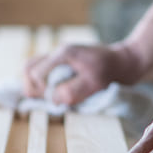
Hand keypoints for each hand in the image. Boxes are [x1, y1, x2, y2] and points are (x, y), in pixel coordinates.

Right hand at [23, 43, 139, 104]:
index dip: (41, 90)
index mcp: (64, 54)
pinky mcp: (62, 61)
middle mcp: (58, 52)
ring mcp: (59, 56)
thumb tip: (52, 100)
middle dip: (32, 86)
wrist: (124, 61)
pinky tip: (52, 92)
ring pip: (32, 67)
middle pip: (28, 68)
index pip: (36, 74)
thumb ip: (73, 91)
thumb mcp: (95, 84)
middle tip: (44, 99)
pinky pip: (42, 69)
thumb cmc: (111, 71)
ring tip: (46, 97)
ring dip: (34, 84)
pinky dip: (42, 81)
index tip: (54, 101)